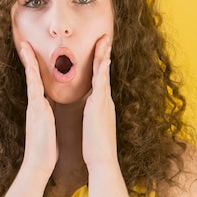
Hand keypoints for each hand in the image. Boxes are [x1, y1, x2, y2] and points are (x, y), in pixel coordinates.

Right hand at [19, 41, 57, 179]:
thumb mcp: (49, 126)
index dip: (37, 68)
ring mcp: (35, 107)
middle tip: (25, 42)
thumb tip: (50, 107)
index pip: (39, 82)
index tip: (35, 54)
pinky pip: (34, 90)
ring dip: (28, 62)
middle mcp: (35, 104)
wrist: (39, 164)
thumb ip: (48, 114)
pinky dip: (32, 77)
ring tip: (25, 45)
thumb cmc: (46, 148)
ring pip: (31, 79)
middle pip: (32, 76)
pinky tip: (31, 66)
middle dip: (29, 59)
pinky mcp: (36, 112)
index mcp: (41, 107)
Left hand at [82, 35, 117, 169]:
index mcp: (101, 105)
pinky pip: (101, 85)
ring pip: (103, 75)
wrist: (102, 160)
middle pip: (103, 72)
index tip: (100, 51)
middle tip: (105, 37)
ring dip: (104, 56)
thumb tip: (91, 111)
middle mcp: (104, 100)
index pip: (99, 80)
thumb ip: (93, 115)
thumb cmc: (96, 147)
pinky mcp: (100, 107)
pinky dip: (102, 72)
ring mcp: (103, 102)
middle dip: (104, 54)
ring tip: (105, 40)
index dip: (99, 64)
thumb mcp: (93, 126)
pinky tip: (104, 60)